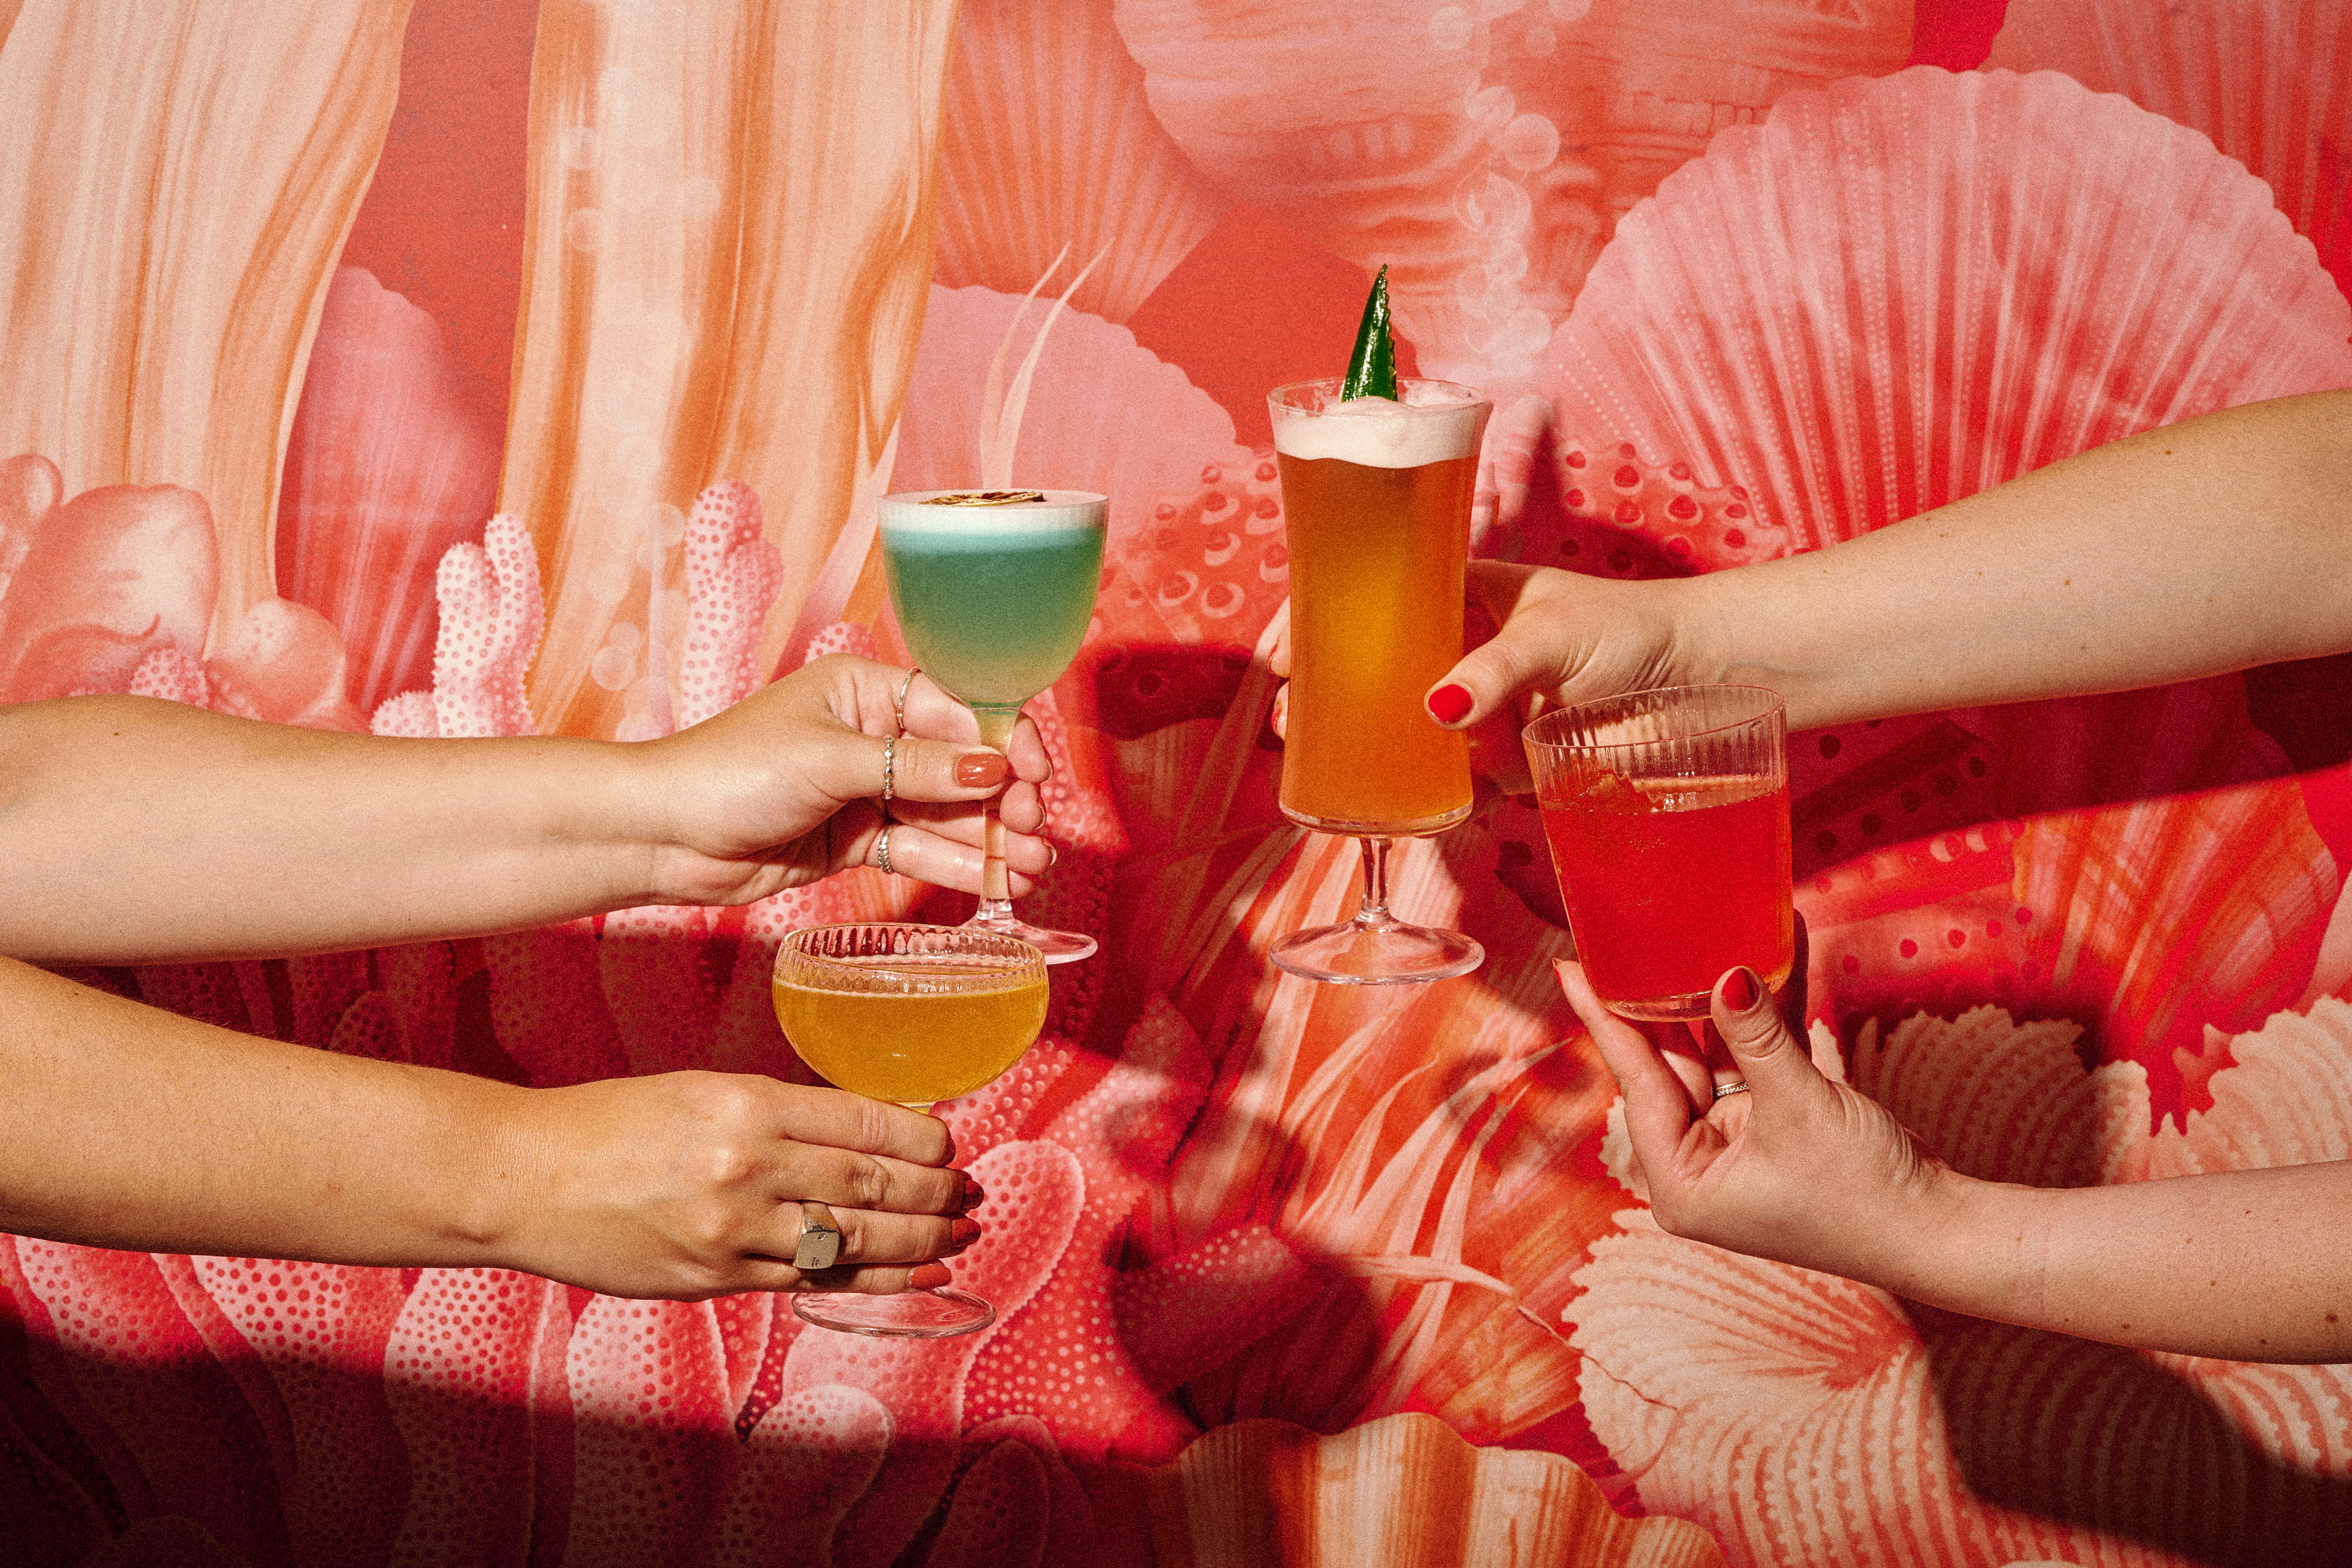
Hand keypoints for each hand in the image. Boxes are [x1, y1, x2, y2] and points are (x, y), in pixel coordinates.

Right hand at [497, 1071, 978, 1299]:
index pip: (864, 1121)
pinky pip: (811, 1280)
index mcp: (746, 1103)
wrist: (523, 1178)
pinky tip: (915, 1274)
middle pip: (872, 1182)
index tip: (949, 1142)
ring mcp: (731, 1229)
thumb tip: (863, 1128)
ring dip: (920, 1240)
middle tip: (970, 1193)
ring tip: (958, 1233)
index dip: (922, 1137)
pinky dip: (874, 1278)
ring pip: (854, 1238)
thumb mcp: (701, 1089)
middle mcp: (747, 1165)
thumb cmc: (609, 1124)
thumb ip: (780, 1111)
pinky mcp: (713, 1278)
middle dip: (935, 1191)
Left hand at [637, 654, 1052, 903]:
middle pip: (962, 766)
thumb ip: (916, 765)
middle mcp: (875, 736)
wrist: (665, 835)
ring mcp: (869, 791)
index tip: (1034, 776)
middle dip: (1005, 799)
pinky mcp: (859, 839)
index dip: (1004, 741)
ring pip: (948, 814)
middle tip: (1033, 830)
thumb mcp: (831, 760)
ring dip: (993, 841)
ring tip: (1035, 870)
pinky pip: (922, 849)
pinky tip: (1002, 882)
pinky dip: (961, 866)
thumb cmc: (732, 770)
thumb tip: (993, 766)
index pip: (958, 709)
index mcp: (866, 691)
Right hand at [1268, 563, 1700, 792]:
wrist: (1706, 680)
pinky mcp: (1508, 762)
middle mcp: (1464, 651)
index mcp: (1463, 595)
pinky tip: (1398, 805)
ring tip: (1325, 763)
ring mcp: (1483, 709)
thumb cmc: (1632, 630)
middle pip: (1374, 669)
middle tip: (1284, 715)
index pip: (1374, 599)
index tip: (1279, 653)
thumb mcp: (1551, 636)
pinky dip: (1428, 796)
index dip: (1319, 621)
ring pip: (1405, 730)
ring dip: (1363, 748)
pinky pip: (1453, 782)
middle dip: (1323, 693)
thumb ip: (1494, 671)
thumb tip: (1435, 710)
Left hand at [1559, 957, 1949, 1283]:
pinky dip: (1771, 1017)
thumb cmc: (1864, 1193)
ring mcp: (1739, 1144)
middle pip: (1672, 1064)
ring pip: (1718, 1054)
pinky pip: (1760, 1059)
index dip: (1606, 1019)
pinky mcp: (1778, 1125)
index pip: (1636, 1084)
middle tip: (1637, 934)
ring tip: (1704, 928)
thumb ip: (1756, 1038)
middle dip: (1665, 997)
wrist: (1941, 1228)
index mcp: (1682, 1183)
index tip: (1571, 967)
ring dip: (1725, 997)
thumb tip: (1725, 975)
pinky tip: (1778, 956)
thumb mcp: (1798, 1106)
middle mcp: (1701, 1166)